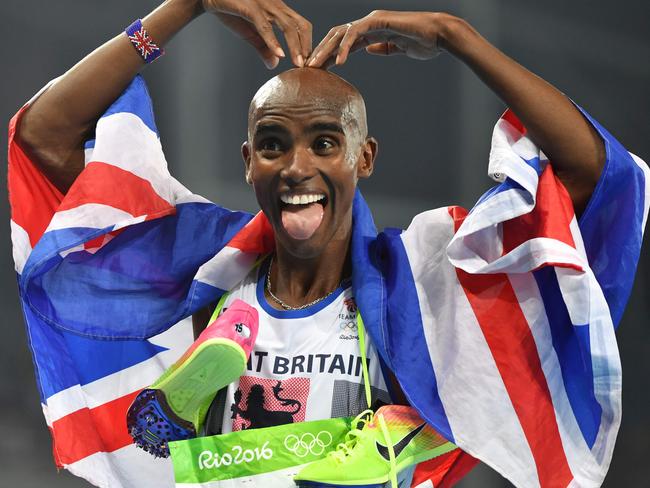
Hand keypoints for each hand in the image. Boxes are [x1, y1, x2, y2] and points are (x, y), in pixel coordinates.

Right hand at [202, 0, 311, 67]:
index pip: (301, 25)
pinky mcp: (249, 7)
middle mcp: (275, 5)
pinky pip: (265, 26)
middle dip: (306, 47)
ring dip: (294, 46)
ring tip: (298, 63)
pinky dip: (273, 41)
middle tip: (308, 66)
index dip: (307, 43)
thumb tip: (274, 64)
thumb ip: (263, 48)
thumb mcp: (251, 34)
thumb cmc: (232, 12)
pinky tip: (279, 54)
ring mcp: (264, 5)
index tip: (309, 62)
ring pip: (286, 26)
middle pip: (299, 25)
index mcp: (278, 10)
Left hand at [307, 10, 450, 67]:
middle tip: (308, 68)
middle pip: (337, 37)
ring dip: (326, 50)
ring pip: (341, 33)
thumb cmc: (422, 43)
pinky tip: (339, 61)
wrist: (439, 36)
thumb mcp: (397, 49)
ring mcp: (372, 20)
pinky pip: (356, 34)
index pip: (343, 43)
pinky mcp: (378, 21)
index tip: (318, 70)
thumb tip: (369, 49)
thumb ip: (381, 47)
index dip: (329, 55)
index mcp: (371, 31)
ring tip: (316, 65)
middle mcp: (368, 24)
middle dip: (321, 52)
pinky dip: (345, 47)